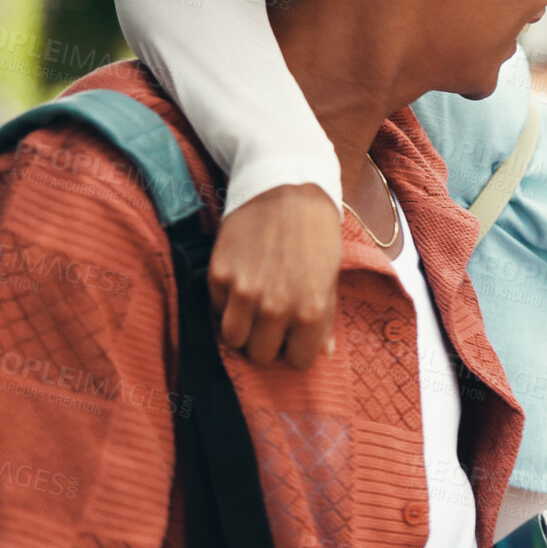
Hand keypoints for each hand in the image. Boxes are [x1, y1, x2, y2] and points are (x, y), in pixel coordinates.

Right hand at [208, 183, 341, 367]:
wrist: (285, 187)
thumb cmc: (315, 232)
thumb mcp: (330, 276)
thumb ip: (325, 320)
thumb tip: (326, 355)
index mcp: (309, 311)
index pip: (297, 361)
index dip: (295, 348)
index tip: (294, 334)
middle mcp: (275, 308)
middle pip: (260, 355)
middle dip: (267, 341)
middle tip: (272, 319)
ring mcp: (243, 292)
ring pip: (233, 339)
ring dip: (242, 328)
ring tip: (252, 307)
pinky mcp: (218, 274)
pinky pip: (216, 308)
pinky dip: (226, 302)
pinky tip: (241, 279)